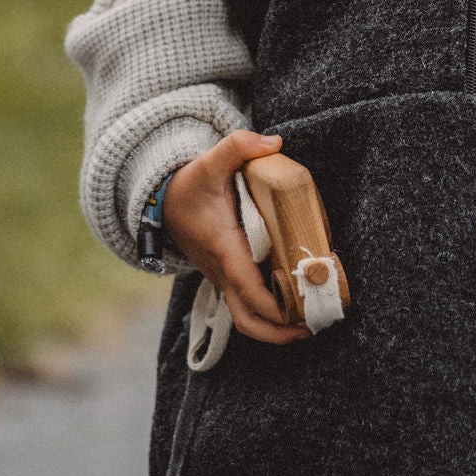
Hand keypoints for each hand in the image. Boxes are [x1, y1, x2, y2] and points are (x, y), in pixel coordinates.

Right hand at [162, 130, 311, 344]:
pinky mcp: (229, 276)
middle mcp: (223, 271)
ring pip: (247, 317)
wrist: (161, 204)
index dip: (274, 304)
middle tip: (313, 326)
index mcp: (223, 248)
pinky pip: (249, 303)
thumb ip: (239, 146)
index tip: (301, 310)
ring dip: (277, 326)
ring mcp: (225, 277)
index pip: (248, 287)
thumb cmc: (188, 186)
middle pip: (247, 319)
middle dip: (279, 332)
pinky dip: (272, 310)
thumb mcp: (209, 162)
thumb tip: (274, 143)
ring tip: (312, 320)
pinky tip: (298, 300)